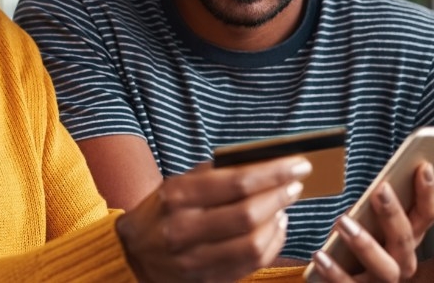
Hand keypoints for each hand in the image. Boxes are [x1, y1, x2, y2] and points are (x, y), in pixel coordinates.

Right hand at [115, 155, 309, 282]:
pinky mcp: (207, 279)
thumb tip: (263, 162)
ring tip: (284, 206)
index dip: (274, 173)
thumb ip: (215, 173)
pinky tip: (275, 228)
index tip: (298, 165)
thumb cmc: (163, 211)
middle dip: (279, 197)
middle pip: (247, 214)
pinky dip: (272, 244)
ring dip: (277, 223)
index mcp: (178, 196)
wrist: (134, 253)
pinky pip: (251, 264)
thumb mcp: (178, 184)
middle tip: (296, 185)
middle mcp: (183, 228)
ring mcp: (194, 259)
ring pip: (252, 244)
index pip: (237, 182)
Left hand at [308, 162, 433, 281]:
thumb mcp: (371, 222)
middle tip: (380, 190)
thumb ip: (376, 205)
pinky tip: (320, 255)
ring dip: (364, 243)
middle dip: (394, 214)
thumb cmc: (360, 244)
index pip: (429, 215)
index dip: (429, 192)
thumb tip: (378, 181)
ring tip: (342, 221)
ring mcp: (384, 281)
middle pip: (405, 239)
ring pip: (384, 267)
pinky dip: (334, 272)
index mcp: (410, 238)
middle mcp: (403, 262)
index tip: (422, 166)